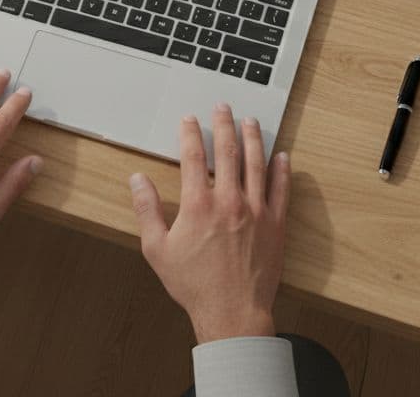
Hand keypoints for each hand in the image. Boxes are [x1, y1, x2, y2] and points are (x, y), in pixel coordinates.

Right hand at [128, 104, 290, 343]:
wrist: (232, 312)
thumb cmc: (193, 284)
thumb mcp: (157, 249)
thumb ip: (147, 210)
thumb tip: (137, 180)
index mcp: (198, 205)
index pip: (193, 157)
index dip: (190, 134)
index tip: (189, 120)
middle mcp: (229, 202)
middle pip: (227, 152)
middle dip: (224, 125)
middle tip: (223, 107)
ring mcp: (256, 212)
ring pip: (256, 165)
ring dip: (253, 139)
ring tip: (251, 121)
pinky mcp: (275, 225)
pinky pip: (281, 190)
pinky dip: (282, 170)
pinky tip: (282, 156)